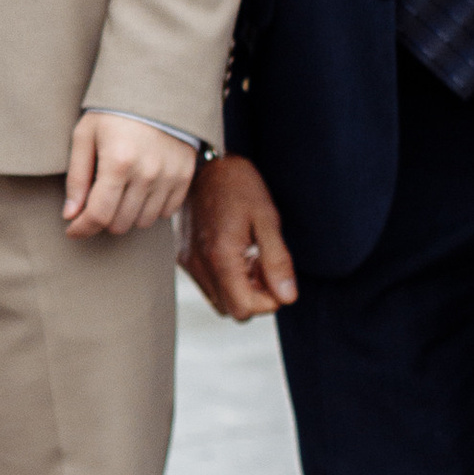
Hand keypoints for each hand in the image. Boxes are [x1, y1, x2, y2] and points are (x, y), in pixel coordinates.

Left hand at [62, 114, 196, 239]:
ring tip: (119, 193)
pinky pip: (165, 213)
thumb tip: (70, 215)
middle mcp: (147, 173)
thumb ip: (76, 178)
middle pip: (119, 223)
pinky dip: (149, 209)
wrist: (157, 91)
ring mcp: (169, 177)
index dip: (82, 228)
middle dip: (102, 219)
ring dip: (126, 215)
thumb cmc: (113, 112)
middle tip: (96, 202)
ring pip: (142, 222)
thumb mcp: (85, 135)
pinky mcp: (185, 177)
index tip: (72, 229)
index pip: (99, 215)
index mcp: (118, 162)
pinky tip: (139, 190)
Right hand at [180, 153, 297, 318]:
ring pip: (220, 301)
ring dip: (240, 289)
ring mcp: (189, 263)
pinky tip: (235, 253)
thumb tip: (287, 297)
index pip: (245, 309)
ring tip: (250, 258)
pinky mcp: (185, 258)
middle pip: (232, 311)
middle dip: (255, 296)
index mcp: (221, 256)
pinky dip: (226, 279)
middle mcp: (200, 265)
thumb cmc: (238, 185)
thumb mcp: (267, 219)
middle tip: (264, 265)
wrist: (205, 163)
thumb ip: (277, 261)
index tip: (275, 275)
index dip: (268, 300)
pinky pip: (209, 285)